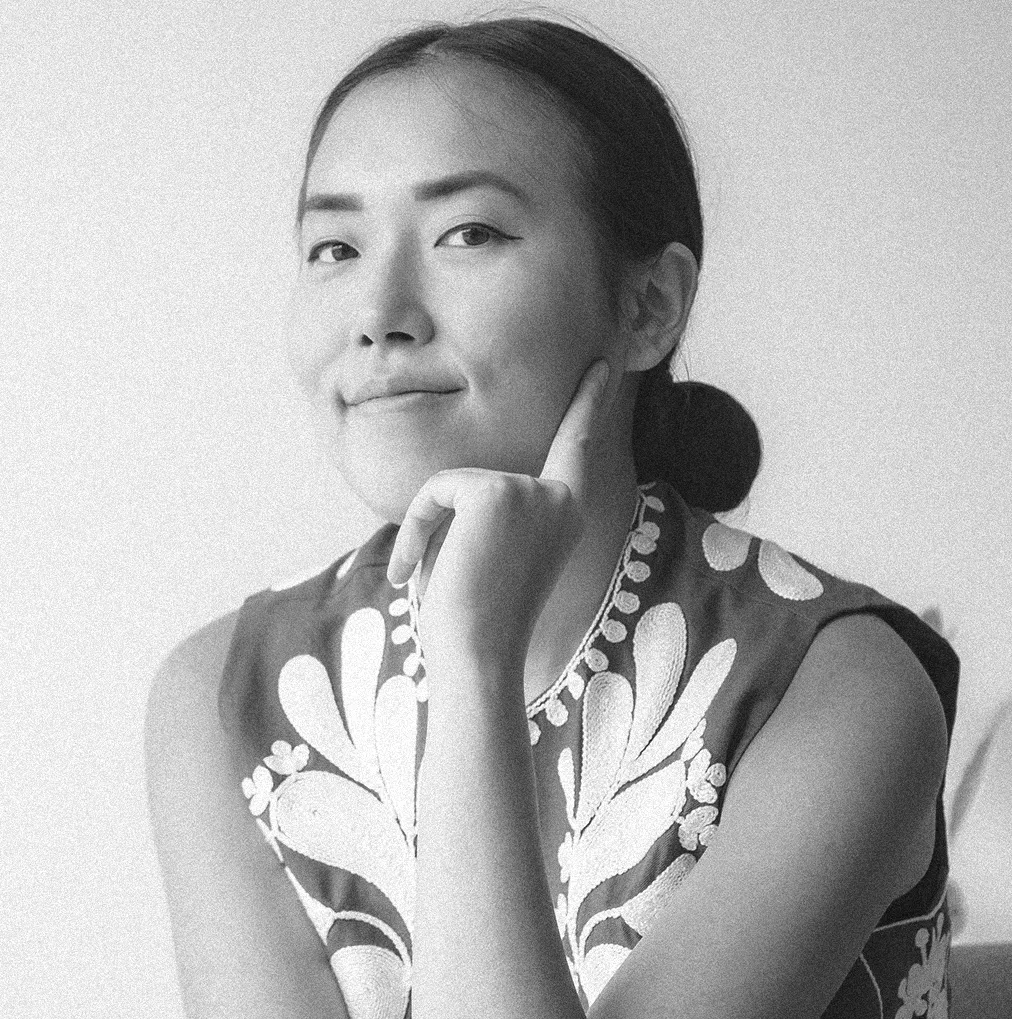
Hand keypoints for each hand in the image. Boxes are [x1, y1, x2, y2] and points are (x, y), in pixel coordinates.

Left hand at [385, 358, 609, 670]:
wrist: (480, 658)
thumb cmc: (478, 630)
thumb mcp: (489, 566)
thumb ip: (486, 523)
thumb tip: (455, 501)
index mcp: (567, 516)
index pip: (577, 447)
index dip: (589, 402)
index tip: (603, 359)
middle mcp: (561, 498)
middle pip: (475, 486)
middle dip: (432, 527)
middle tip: (425, 571)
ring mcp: (533, 491)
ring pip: (450, 491)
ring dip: (425, 540)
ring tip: (430, 588)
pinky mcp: (497, 491)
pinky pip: (436, 493)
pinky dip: (415, 533)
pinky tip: (418, 573)